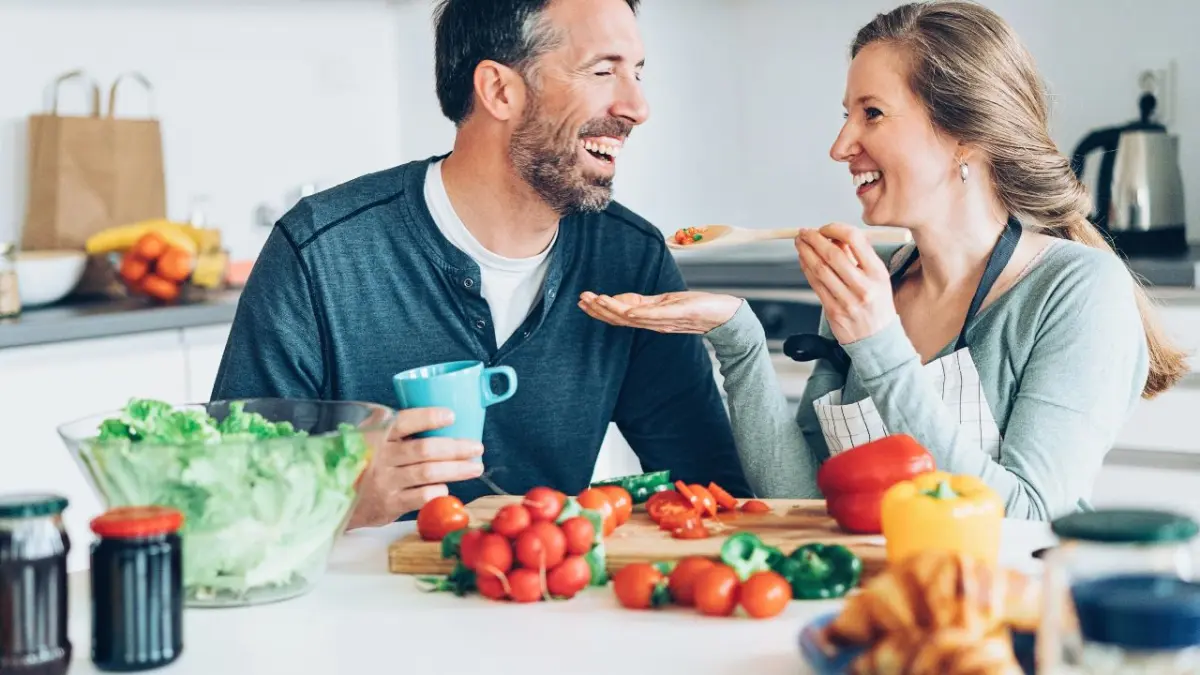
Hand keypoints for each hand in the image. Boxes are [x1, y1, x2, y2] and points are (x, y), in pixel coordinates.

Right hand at [346, 407, 484, 528]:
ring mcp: (385, 483)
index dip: (428, 417)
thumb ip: (386, 422)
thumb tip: (417, 404)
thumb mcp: (361, 436)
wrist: (330, 498)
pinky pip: (422, 497)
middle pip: (424, 450)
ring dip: (456, 470)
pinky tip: (447, 487)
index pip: (403, 422)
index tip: (451, 416)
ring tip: (475, 467)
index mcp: (375, 436)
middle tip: (476, 447)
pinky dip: (438, 491)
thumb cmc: (356, 462)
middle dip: (455, 448)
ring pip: (428, 474)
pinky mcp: (390, 505)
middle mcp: (380, 458)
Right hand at [578, 290, 742, 333]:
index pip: (620, 315)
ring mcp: (663, 320)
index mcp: (651, 318)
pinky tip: (626, 310)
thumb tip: (629, 302)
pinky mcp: (675, 315)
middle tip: (582, 300)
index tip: (585, 300)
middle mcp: (653, 322)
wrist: (724, 317)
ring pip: (632, 318)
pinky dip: (639, 314)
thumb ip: (649, 304)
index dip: (601, 309)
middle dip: (600, 310)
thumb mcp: (669, 303)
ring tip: (596, 300)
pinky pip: (654, 316)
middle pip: (621, 319)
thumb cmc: (699, 308)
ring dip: (612, 310)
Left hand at [795, 223, 897, 343]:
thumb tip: (834, 237)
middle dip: (814, 239)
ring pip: (820, 270)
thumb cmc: (876, 304)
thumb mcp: (876, 277)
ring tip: (799, 243)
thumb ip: (857, 256)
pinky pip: (816, 285)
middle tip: (804, 232)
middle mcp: (864, 286)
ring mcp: (848, 300)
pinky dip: (806, 269)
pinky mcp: (833, 311)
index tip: (824, 227)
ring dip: (805, 252)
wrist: (877, 339)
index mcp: (877, 273)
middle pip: (833, 255)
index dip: (835, 229)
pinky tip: (802, 260)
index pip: (855, 240)